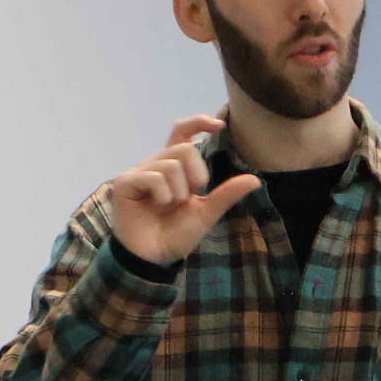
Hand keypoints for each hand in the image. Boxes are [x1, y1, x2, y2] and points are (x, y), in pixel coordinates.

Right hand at [103, 116, 260, 266]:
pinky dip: (163, 195)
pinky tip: (156, 207)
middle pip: (184, 149)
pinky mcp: (125, 183)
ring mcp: (138, 172)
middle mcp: (155, 163)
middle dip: (196, 176)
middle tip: (188, 198)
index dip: (198, 122)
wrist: (155, 257)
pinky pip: (153, 177)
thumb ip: (226, 194)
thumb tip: (255, 180)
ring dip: (178, 192)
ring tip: (168, 207)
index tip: (220, 125)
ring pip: (170, 164)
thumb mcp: (206, 212)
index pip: (183, 132)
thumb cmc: (176, 234)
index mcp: (174, 166)